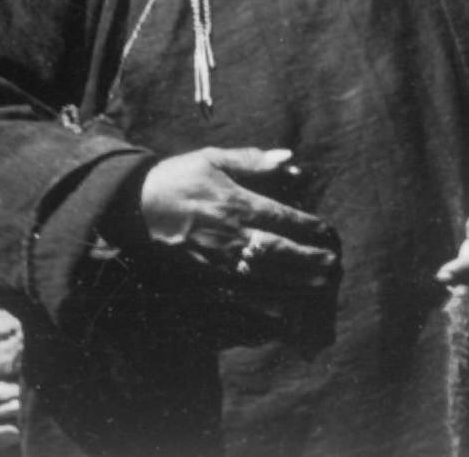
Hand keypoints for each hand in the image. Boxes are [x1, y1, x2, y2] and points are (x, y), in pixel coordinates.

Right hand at [139, 147, 337, 289]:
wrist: (134, 205)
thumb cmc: (178, 177)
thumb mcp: (213, 158)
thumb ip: (253, 161)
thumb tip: (289, 159)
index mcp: (236, 203)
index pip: (283, 217)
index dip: (309, 227)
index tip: (329, 233)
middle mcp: (230, 234)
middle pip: (279, 250)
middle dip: (309, 259)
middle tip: (333, 264)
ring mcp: (218, 258)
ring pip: (264, 275)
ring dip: (294, 282)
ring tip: (319, 285)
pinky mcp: (205, 274)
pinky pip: (239, 292)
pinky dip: (262, 302)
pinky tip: (282, 309)